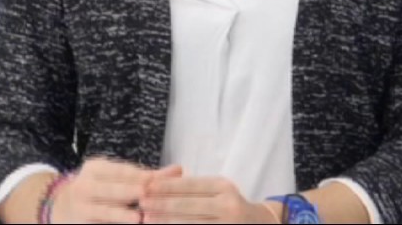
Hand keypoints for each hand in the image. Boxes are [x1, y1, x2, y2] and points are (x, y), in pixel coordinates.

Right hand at [50, 157, 182, 223]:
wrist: (61, 207)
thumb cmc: (101, 188)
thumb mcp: (117, 176)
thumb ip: (148, 175)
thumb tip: (180, 171)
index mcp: (95, 169)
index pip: (119, 171)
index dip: (138, 177)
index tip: (156, 181)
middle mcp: (84, 187)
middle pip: (110, 191)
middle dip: (129, 193)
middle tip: (147, 196)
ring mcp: (81, 209)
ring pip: (103, 213)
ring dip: (120, 216)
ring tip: (138, 219)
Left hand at [139, 176, 281, 223]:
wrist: (260, 224)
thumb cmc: (228, 205)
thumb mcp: (216, 190)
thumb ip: (192, 186)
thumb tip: (157, 182)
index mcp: (223, 187)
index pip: (190, 185)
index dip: (166, 186)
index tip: (146, 187)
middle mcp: (228, 205)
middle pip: (188, 206)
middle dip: (162, 205)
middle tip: (141, 205)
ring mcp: (228, 224)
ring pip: (191, 224)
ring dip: (167, 222)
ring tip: (147, 220)